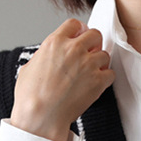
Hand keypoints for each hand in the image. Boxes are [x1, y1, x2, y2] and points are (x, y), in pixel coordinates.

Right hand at [10, 18, 114, 140]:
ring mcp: (87, 64)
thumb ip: (43, 57)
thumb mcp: (29, 67)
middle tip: (90, 55)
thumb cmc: (30, 97)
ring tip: (91, 73)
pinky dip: (106, 79)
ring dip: (100, 63)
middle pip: (95, 35)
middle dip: (93, 44)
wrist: (41, 116)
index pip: (74, 24)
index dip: (80, 31)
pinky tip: (97, 84)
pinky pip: (110, 73)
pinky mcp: (97, 82)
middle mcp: (73, 49)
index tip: (80, 38)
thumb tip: (46, 58)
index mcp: (54, 42)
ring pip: (104, 54)